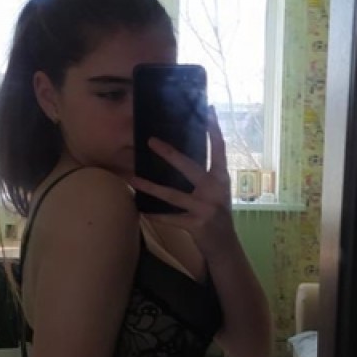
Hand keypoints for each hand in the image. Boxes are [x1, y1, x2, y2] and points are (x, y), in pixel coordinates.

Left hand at [130, 108, 235, 261]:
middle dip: (170, 154)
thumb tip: (181, 155)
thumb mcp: (217, 191)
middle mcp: (215, 190)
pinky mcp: (196, 225)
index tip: (208, 110)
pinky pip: (170, 217)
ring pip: (173, 194)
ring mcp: (206, 208)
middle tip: (151, 141)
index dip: (214, 130)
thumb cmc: (216, 213)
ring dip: (150, 186)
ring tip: (132, 178)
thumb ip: (206, 175)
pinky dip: (155, 214)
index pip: (219, 149)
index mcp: (222, 178)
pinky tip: (140, 209)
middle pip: (190, 167)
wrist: (224, 245)